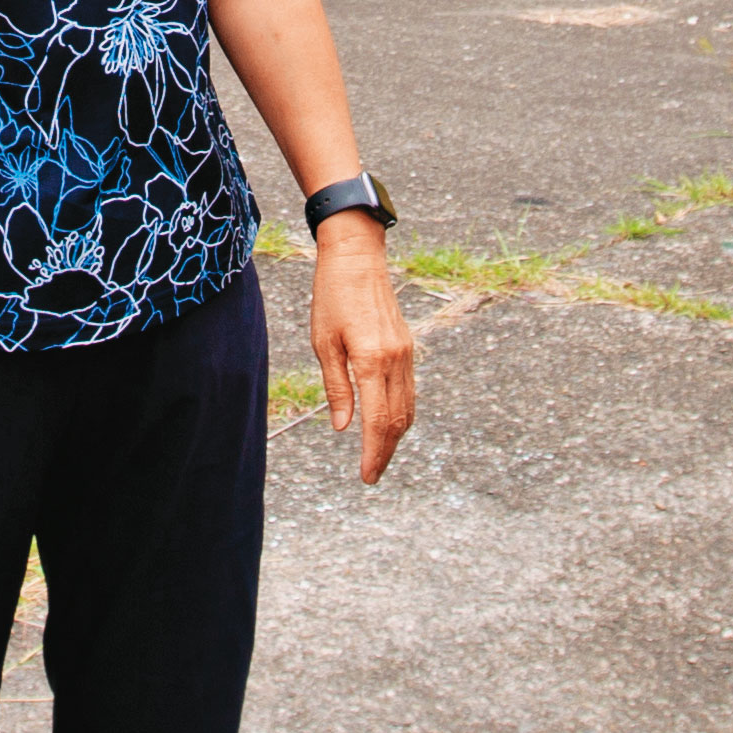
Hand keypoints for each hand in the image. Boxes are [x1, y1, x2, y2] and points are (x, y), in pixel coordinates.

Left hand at [306, 215, 417, 481]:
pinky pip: (409, 390)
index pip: (378, 420)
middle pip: (397, 420)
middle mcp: (395, 359)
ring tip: (378, 456)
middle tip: (371, 474)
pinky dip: (401, 413)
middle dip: (385, 451)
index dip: (373, 452)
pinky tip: (389, 424)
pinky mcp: (407, 346)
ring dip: (395, 436)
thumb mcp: (324, 343)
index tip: (366, 475)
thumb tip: (343, 426)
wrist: (358, 257)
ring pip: (408, 407)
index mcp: (372, 360)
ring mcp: (406, 353)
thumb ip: (337, 387)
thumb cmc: (332, 296)